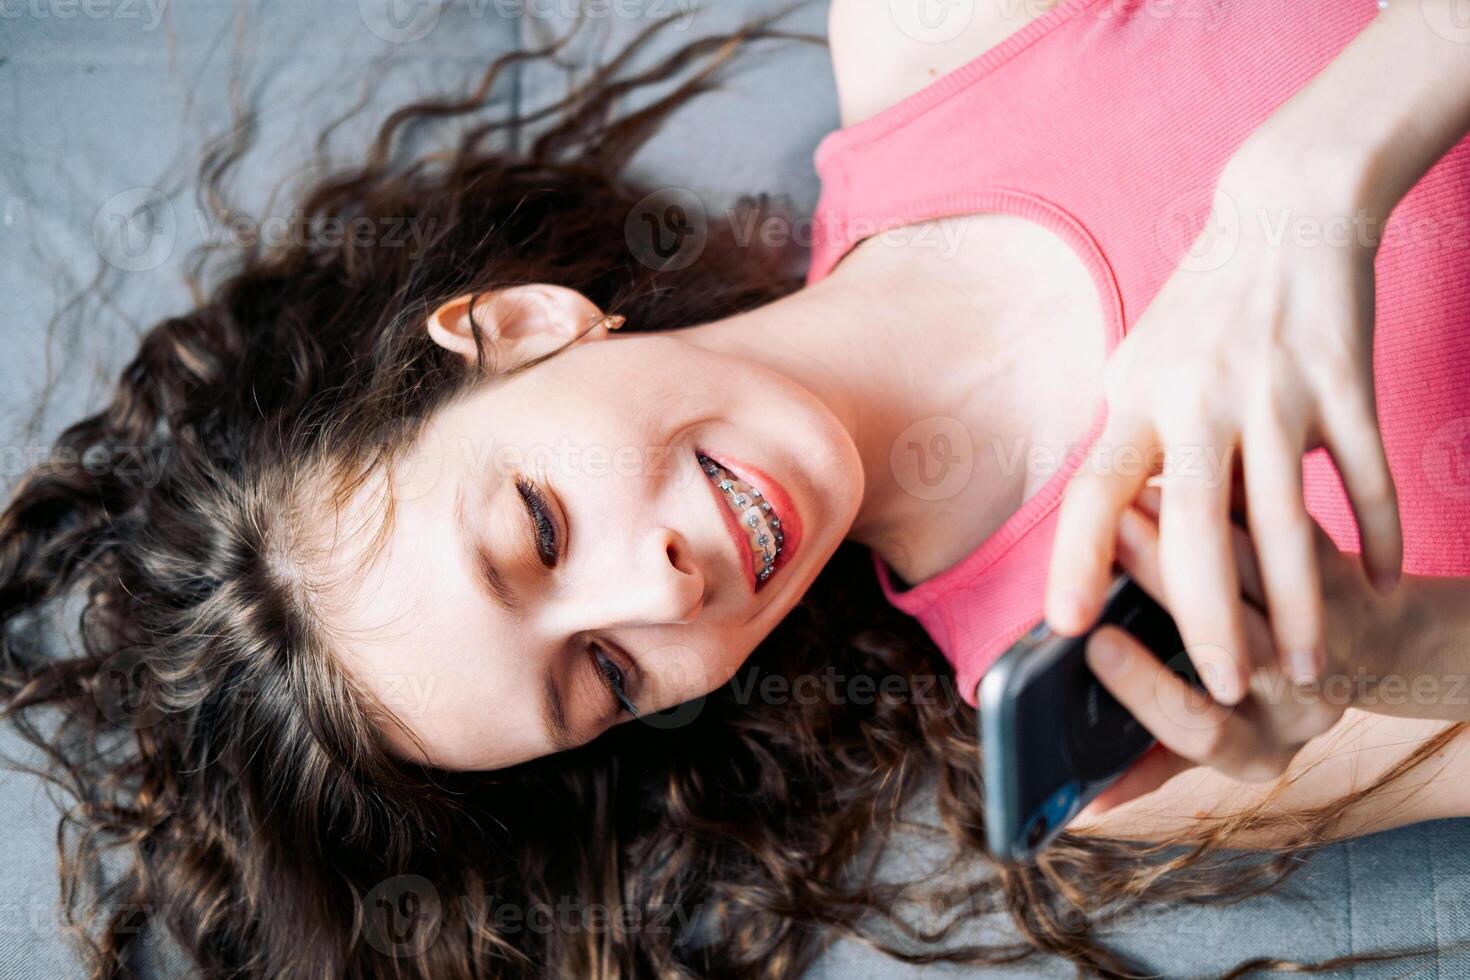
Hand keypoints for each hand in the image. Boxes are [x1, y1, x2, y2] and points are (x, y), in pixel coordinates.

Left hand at [1044, 146, 1401, 707]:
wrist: (1287, 211)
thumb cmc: (1203, 306)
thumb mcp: (1141, 364)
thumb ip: (1130, 441)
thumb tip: (1116, 526)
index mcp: (1138, 398)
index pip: (1095, 491)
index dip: (1076, 559)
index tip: (1065, 626)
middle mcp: (1199, 398)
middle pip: (1198, 527)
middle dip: (1210, 619)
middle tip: (1227, 692)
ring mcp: (1276, 390)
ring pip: (1290, 520)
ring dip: (1304, 604)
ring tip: (1312, 670)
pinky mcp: (1347, 382)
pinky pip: (1366, 476)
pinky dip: (1375, 534)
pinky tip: (1377, 584)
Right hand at [1075, 487, 1386, 815]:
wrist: (1364, 653)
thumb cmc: (1258, 706)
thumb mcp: (1207, 744)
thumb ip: (1146, 765)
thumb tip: (1083, 806)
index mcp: (1255, 753)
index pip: (1198, 730)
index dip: (1145, 688)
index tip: (1096, 645)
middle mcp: (1301, 708)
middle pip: (1233, 645)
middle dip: (1161, 586)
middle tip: (1106, 545)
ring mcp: (1323, 642)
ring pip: (1257, 582)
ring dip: (1189, 536)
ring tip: (1131, 499)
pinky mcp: (1334, 581)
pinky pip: (1278, 540)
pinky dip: (1223, 510)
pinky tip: (1177, 480)